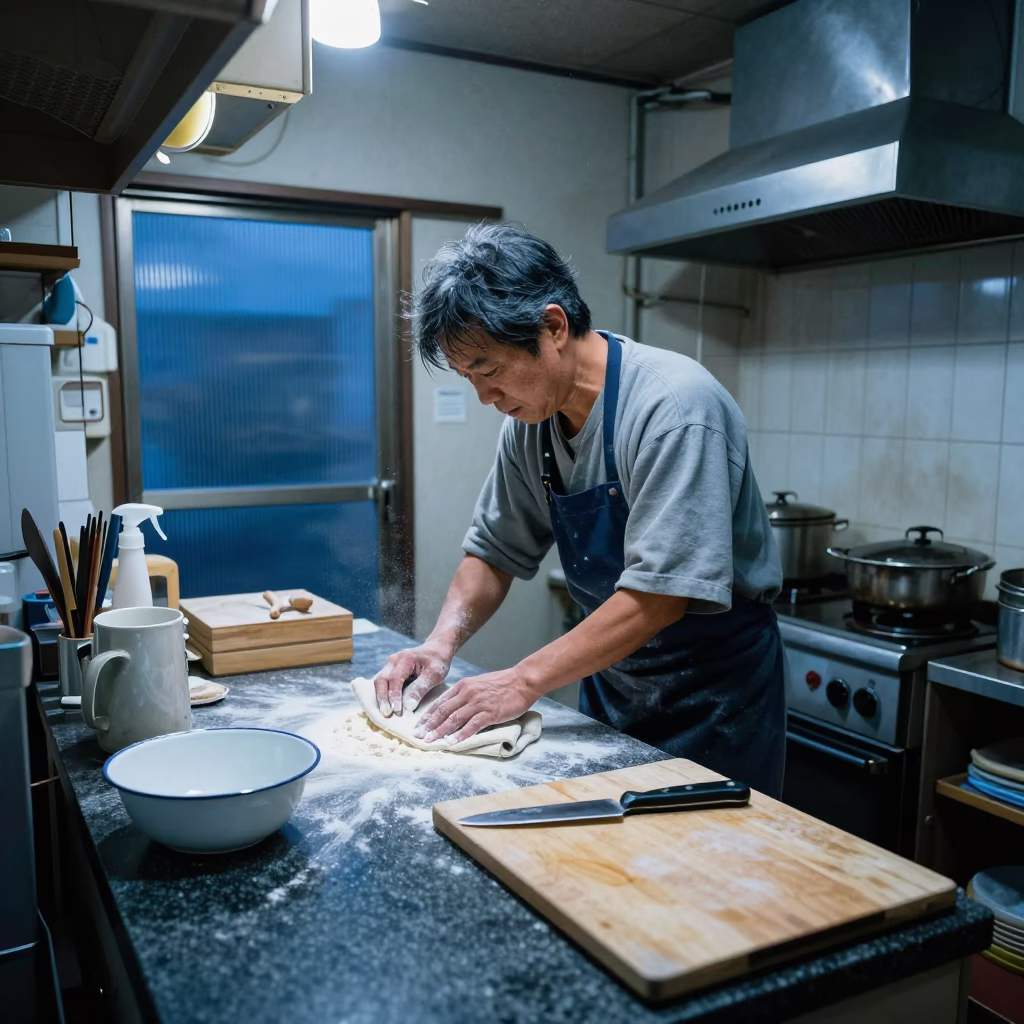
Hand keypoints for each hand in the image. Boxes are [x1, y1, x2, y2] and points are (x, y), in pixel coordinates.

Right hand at [373, 643, 451, 716]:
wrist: (436, 650)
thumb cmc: (437, 662)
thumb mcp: (435, 674)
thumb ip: (421, 688)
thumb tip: (408, 707)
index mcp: (405, 658)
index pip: (395, 679)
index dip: (394, 696)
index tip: (397, 711)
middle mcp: (394, 660)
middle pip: (382, 679)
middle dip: (382, 698)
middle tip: (386, 714)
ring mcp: (390, 665)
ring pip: (379, 681)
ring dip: (381, 697)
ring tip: (385, 713)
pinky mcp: (390, 670)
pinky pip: (383, 683)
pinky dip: (383, 694)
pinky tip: (386, 706)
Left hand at [413, 667, 539, 743]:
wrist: (522, 681)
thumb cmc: (503, 683)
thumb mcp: (478, 683)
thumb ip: (465, 693)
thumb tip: (453, 707)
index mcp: (463, 686)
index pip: (441, 702)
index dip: (428, 715)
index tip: (419, 725)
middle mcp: (468, 693)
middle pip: (443, 711)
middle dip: (429, 725)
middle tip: (418, 736)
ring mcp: (478, 703)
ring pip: (454, 719)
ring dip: (441, 732)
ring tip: (431, 741)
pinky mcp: (490, 713)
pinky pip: (472, 726)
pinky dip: (461, 735)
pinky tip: (453, 743)